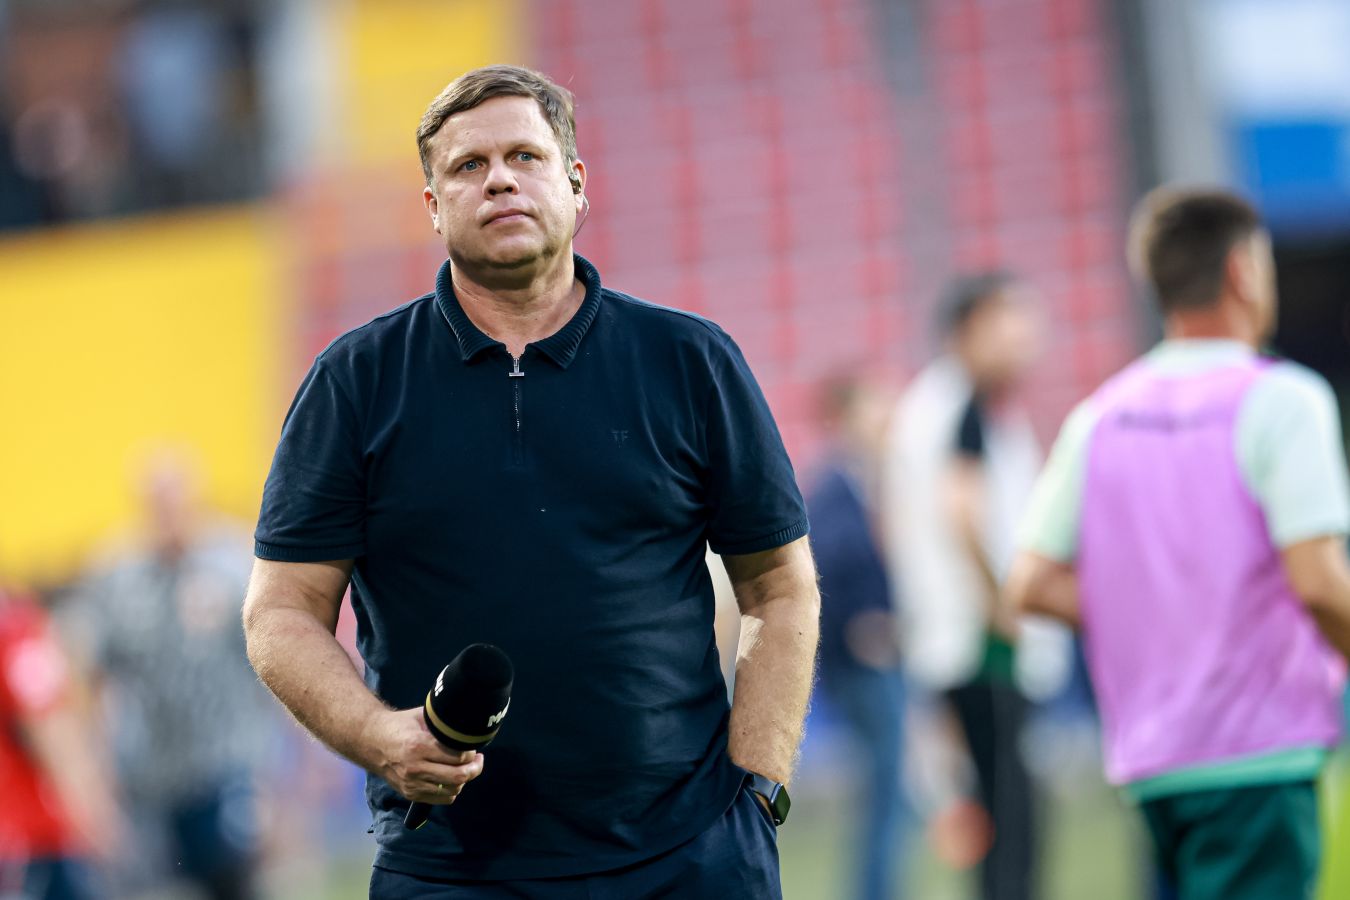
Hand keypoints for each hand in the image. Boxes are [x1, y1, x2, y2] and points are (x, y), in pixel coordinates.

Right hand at [363, 707, 483, 803]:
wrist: (371, 742)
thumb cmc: (399, 725)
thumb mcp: (421, 716)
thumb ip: (442, 723)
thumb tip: (466, 724)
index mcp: (419, 746)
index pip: (457, 757)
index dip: (471, 753)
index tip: (473, 748)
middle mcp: (416, 768)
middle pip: (458, 777)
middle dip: (475, 769)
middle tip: (478, 760)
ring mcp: (412, 784)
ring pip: (452, 790)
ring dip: (464, 780)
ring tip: (465, 769)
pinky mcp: (410, 794)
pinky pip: (441, 799)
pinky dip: (451, 791)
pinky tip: (451, 779)